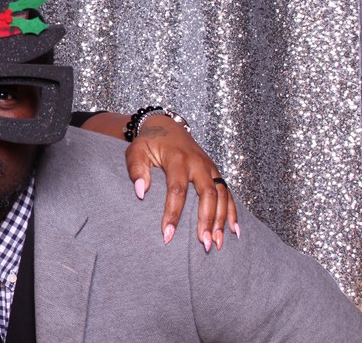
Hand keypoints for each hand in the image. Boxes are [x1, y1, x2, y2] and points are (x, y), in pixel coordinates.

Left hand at [126, 115, 238, 250]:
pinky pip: (228, 193)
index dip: (173, 213)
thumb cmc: (149, 142)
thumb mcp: (136, 150)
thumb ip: (136, 169)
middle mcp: (198, 162)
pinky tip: (235, 231)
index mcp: (177, 158)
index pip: (177, 189)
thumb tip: (140, 192)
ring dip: (221, 221)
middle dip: (207, 220)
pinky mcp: (216, 172)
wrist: (167, 127)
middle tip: (204, 244)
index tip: (168, 235)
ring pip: (222, 195)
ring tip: (217, 244)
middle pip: (208, 194)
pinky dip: (233, 212)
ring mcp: (210, 167)